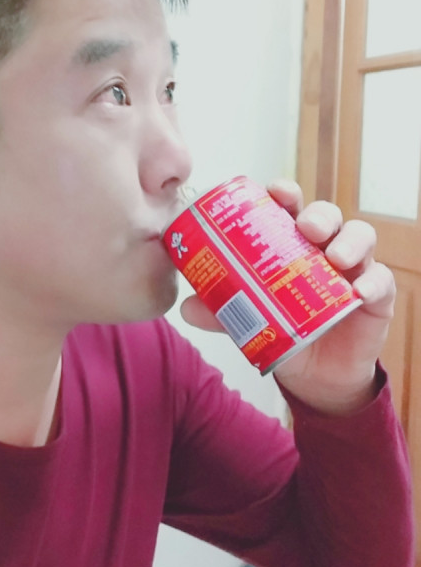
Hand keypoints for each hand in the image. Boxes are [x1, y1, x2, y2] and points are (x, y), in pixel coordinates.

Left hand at [180, 179, 395, 414]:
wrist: (311, 374)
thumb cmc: (280, 328)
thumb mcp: (245, 319)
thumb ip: (218, 311)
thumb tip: (186, 306)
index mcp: (288, 243)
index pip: (288, 207)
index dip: (284, 193)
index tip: (275, 192)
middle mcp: (320, 248)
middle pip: (325, 215)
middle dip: (318, 215)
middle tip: (307, 228)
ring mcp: (350, 268)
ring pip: (359, 236)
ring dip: (349, 242)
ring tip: (336, 258)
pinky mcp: (373, 296)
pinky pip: (380, 281)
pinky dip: (373, 282)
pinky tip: (359, 291)